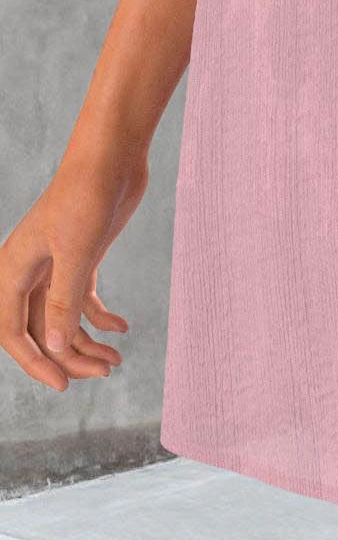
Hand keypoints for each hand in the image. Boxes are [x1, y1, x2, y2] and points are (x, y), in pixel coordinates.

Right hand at [0, 151, 145, 389]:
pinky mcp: (82, 256)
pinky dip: (100, 317)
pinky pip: (82, 299)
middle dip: (68, 356)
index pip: (13, 332)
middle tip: (105, 372)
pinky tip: (122, 328)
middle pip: (41, 331)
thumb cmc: (87, 194)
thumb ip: (63, 301)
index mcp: (15, 270)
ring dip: (86, 342)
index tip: (62, 385)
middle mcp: (31, 271)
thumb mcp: (76, 251)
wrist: (113, 154)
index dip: (34, 363)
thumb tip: (54, 348)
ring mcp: (56, 264)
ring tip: (116, 359)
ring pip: (62, 318)